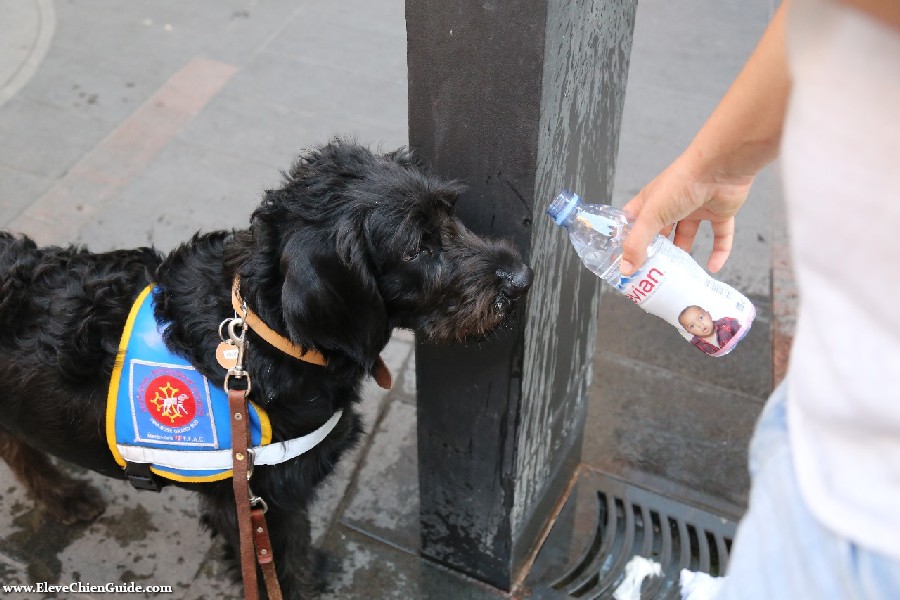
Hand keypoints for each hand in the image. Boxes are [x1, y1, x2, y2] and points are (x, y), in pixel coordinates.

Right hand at [619, 154, 752, 274]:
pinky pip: (720, 236)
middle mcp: (672, 204)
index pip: (633, 222)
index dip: (627, 239)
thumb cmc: (681, 183)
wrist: (720, 166)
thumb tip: (626, 269)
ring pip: (688, 235)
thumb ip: (637, 243)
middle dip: (657, 251)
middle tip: (651, 274)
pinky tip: (713, 268)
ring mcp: (696, 207)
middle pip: (660, 233)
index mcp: (651, 201)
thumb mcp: (651, 216)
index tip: (623, 261)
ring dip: (685, 253)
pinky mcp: (719, 212)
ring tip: (679, 273)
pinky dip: (719, 252)